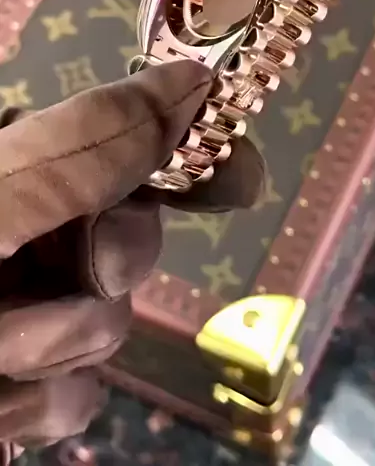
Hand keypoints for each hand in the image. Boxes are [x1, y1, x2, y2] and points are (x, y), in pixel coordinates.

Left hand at [0, 60, 263, 459]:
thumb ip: (78, 147)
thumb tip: (190, 81)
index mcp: (10, 164)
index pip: (123, 142)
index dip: (190, 156)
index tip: (242, 179)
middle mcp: (20, 231)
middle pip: (132, 231)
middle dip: (120, 252)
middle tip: (95, 265)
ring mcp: (20, 313)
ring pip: (108, 320)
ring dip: (60, 339)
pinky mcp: (18, 393)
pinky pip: (79, 396)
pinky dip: (40, 402)